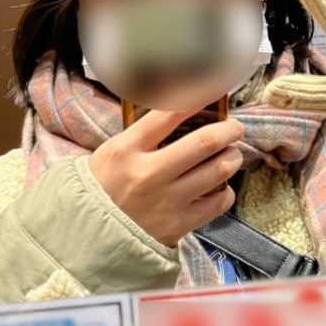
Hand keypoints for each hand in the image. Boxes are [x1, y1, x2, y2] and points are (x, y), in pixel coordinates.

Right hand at [89, 110, 243, 246]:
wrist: (90, 236)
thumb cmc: (105, 187)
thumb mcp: (115, 151)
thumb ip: (145, 131)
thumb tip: (182, 105)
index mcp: (127, 150)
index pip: (170, 114)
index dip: (198, 97)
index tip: (214, 90)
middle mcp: (148, 174)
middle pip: (204, 142)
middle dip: (229, 130)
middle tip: (235, 128)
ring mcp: (166, 201)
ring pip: (218, 171)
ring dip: (232, 158)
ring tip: (231, 154)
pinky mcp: (178, 225)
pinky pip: (218, 203)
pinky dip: (225, 191)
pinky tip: (220, 187)